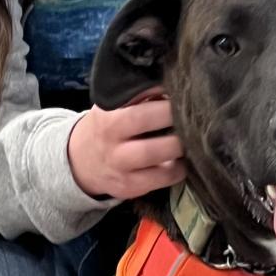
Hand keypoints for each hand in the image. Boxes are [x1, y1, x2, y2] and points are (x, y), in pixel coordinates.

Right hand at [68, 100, 186, 199]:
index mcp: (107, 118)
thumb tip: (172, 88)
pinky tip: (182, 160)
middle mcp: (111, 144)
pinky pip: (162, 179)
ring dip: (179, 149)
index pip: (138, 111)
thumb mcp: (112, 107)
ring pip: (154, 158)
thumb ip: (138, 97)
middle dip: (173, 125)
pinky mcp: (131, 187)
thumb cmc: (107, 127)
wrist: (82, 160)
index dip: (163, 105)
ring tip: (192, 140)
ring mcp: (120, 168)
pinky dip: (178, 169)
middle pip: (145, 132)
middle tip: (193, 121)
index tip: (181, 98)